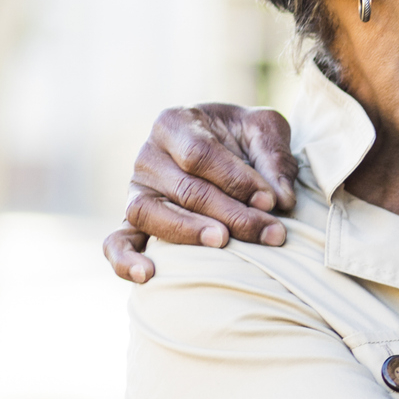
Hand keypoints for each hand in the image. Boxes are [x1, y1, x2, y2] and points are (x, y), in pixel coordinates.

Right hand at [101, 105, 299, 282]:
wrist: (224, 148)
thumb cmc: (242, 137)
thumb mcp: (263, 130)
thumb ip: (273, 158)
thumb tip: (281, 200)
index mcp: (175, 123)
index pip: (200, 154)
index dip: (237, 180)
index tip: (272, 201)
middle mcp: (149, 155)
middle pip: (185, 189)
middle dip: (232, 214)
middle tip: (271, 233)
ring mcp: (137, 190)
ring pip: (150, 214)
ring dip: (188, 232)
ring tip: (222, 242)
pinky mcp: (132, 221)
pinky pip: (117, 241)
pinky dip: (125, 259)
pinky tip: (148, 274)